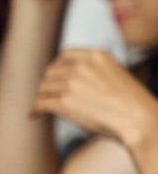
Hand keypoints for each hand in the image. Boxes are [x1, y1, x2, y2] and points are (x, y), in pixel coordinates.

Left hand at [34, 49, 157, 153]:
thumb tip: (75, 78)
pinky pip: (40, 104)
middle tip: (46, 94)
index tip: (54, 76)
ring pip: (43, 88)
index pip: (65, 55)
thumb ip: (96, 70)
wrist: (138, 119)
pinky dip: (35, 110)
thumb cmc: (131, 102)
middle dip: (48, 84)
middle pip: (51, 72)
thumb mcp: (116, 74)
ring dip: (41, 98)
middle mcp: (82, 66)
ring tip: (41, 106)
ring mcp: (72, 83)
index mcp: (96, 56)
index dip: (56, 66)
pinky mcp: (64, 102)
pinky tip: (34, 115)